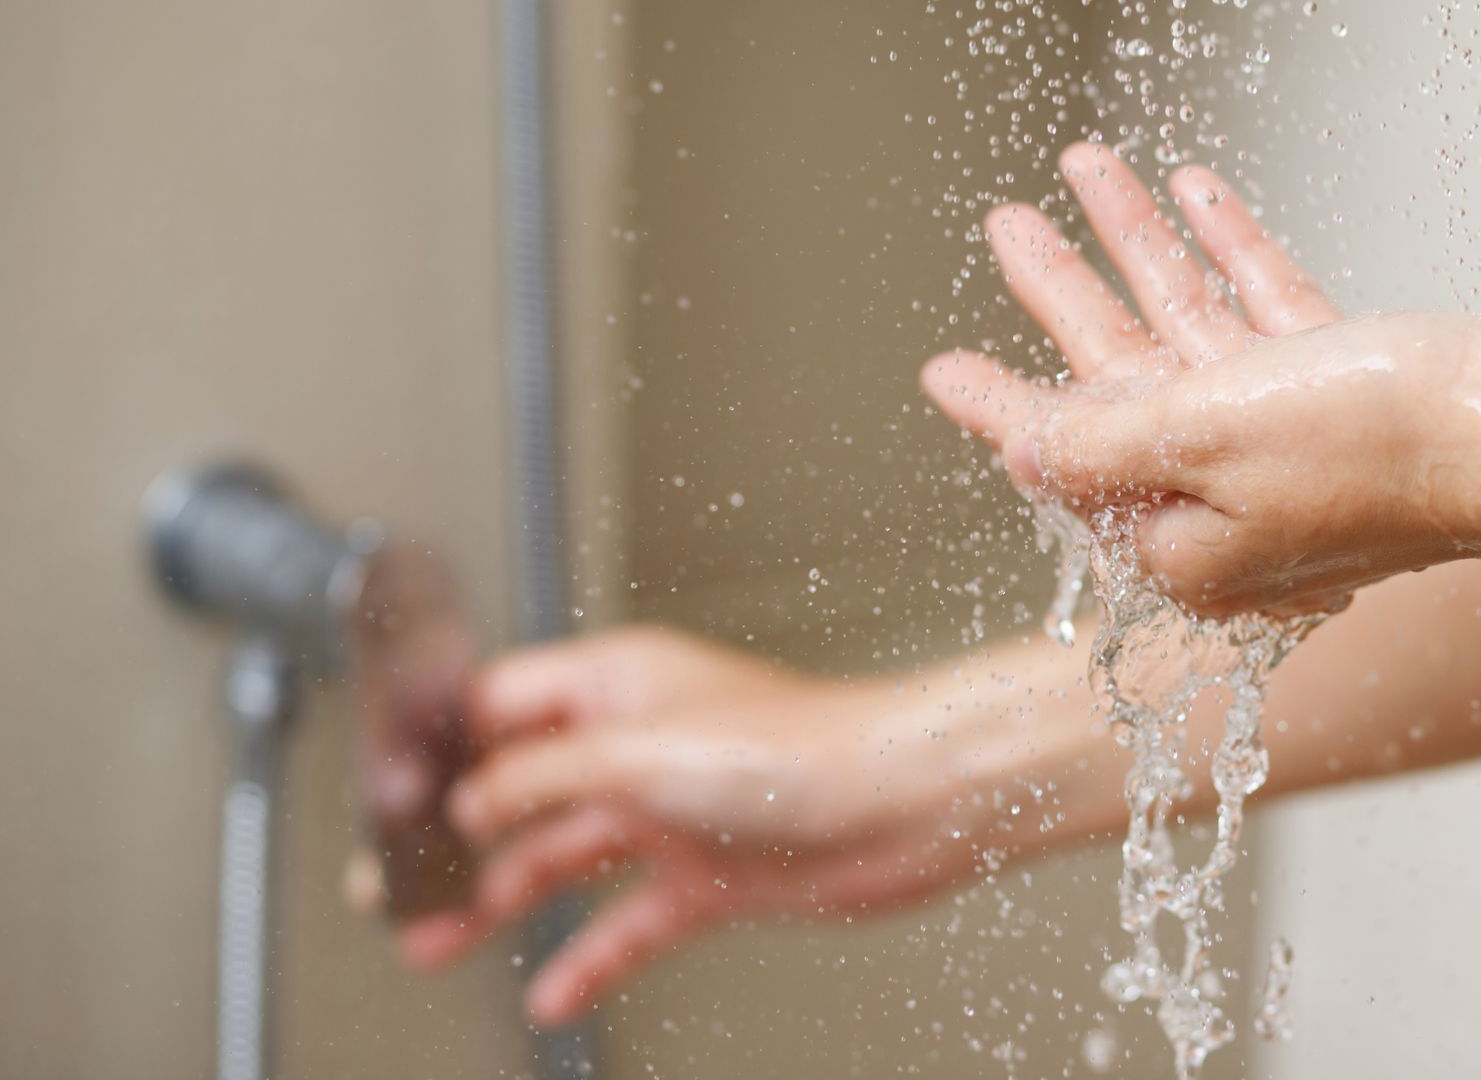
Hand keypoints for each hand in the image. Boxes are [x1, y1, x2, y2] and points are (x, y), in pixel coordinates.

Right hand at [396, 627, 988, 1025]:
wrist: (900, 805)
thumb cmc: (797, 748)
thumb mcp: (638, 753)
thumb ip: (541, 778)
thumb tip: (469, 802)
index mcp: (617, 684)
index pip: (499, 704)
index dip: (438, 747)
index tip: (386, 795)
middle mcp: (638, 743)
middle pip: (519, 788)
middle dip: (453, 837)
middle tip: (392, 886)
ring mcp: (670, 811)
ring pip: (561, 856)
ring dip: (498, 898)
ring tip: (435, 941)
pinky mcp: (706, 873)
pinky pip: (626, 920)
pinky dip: (586, 955)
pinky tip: (551, 990)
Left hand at [922, 144, 1480, 618]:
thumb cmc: (1383, 441)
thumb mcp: (1205, 436)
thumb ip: (1101, 443)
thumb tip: (1024, 451)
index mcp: (1185, 539)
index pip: (1067, 459)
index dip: (1001, 404)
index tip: (939, 368)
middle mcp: (1238, 505)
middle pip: (1125, 383)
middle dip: (1066, 297)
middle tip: (1007, 225)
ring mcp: (1301, 449)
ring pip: (1197, 334)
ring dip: (1142, 248)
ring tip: (1088, 167)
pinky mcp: (1360, 397)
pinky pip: (1273, 317)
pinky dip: (1232, 256)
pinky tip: (1196, 189)